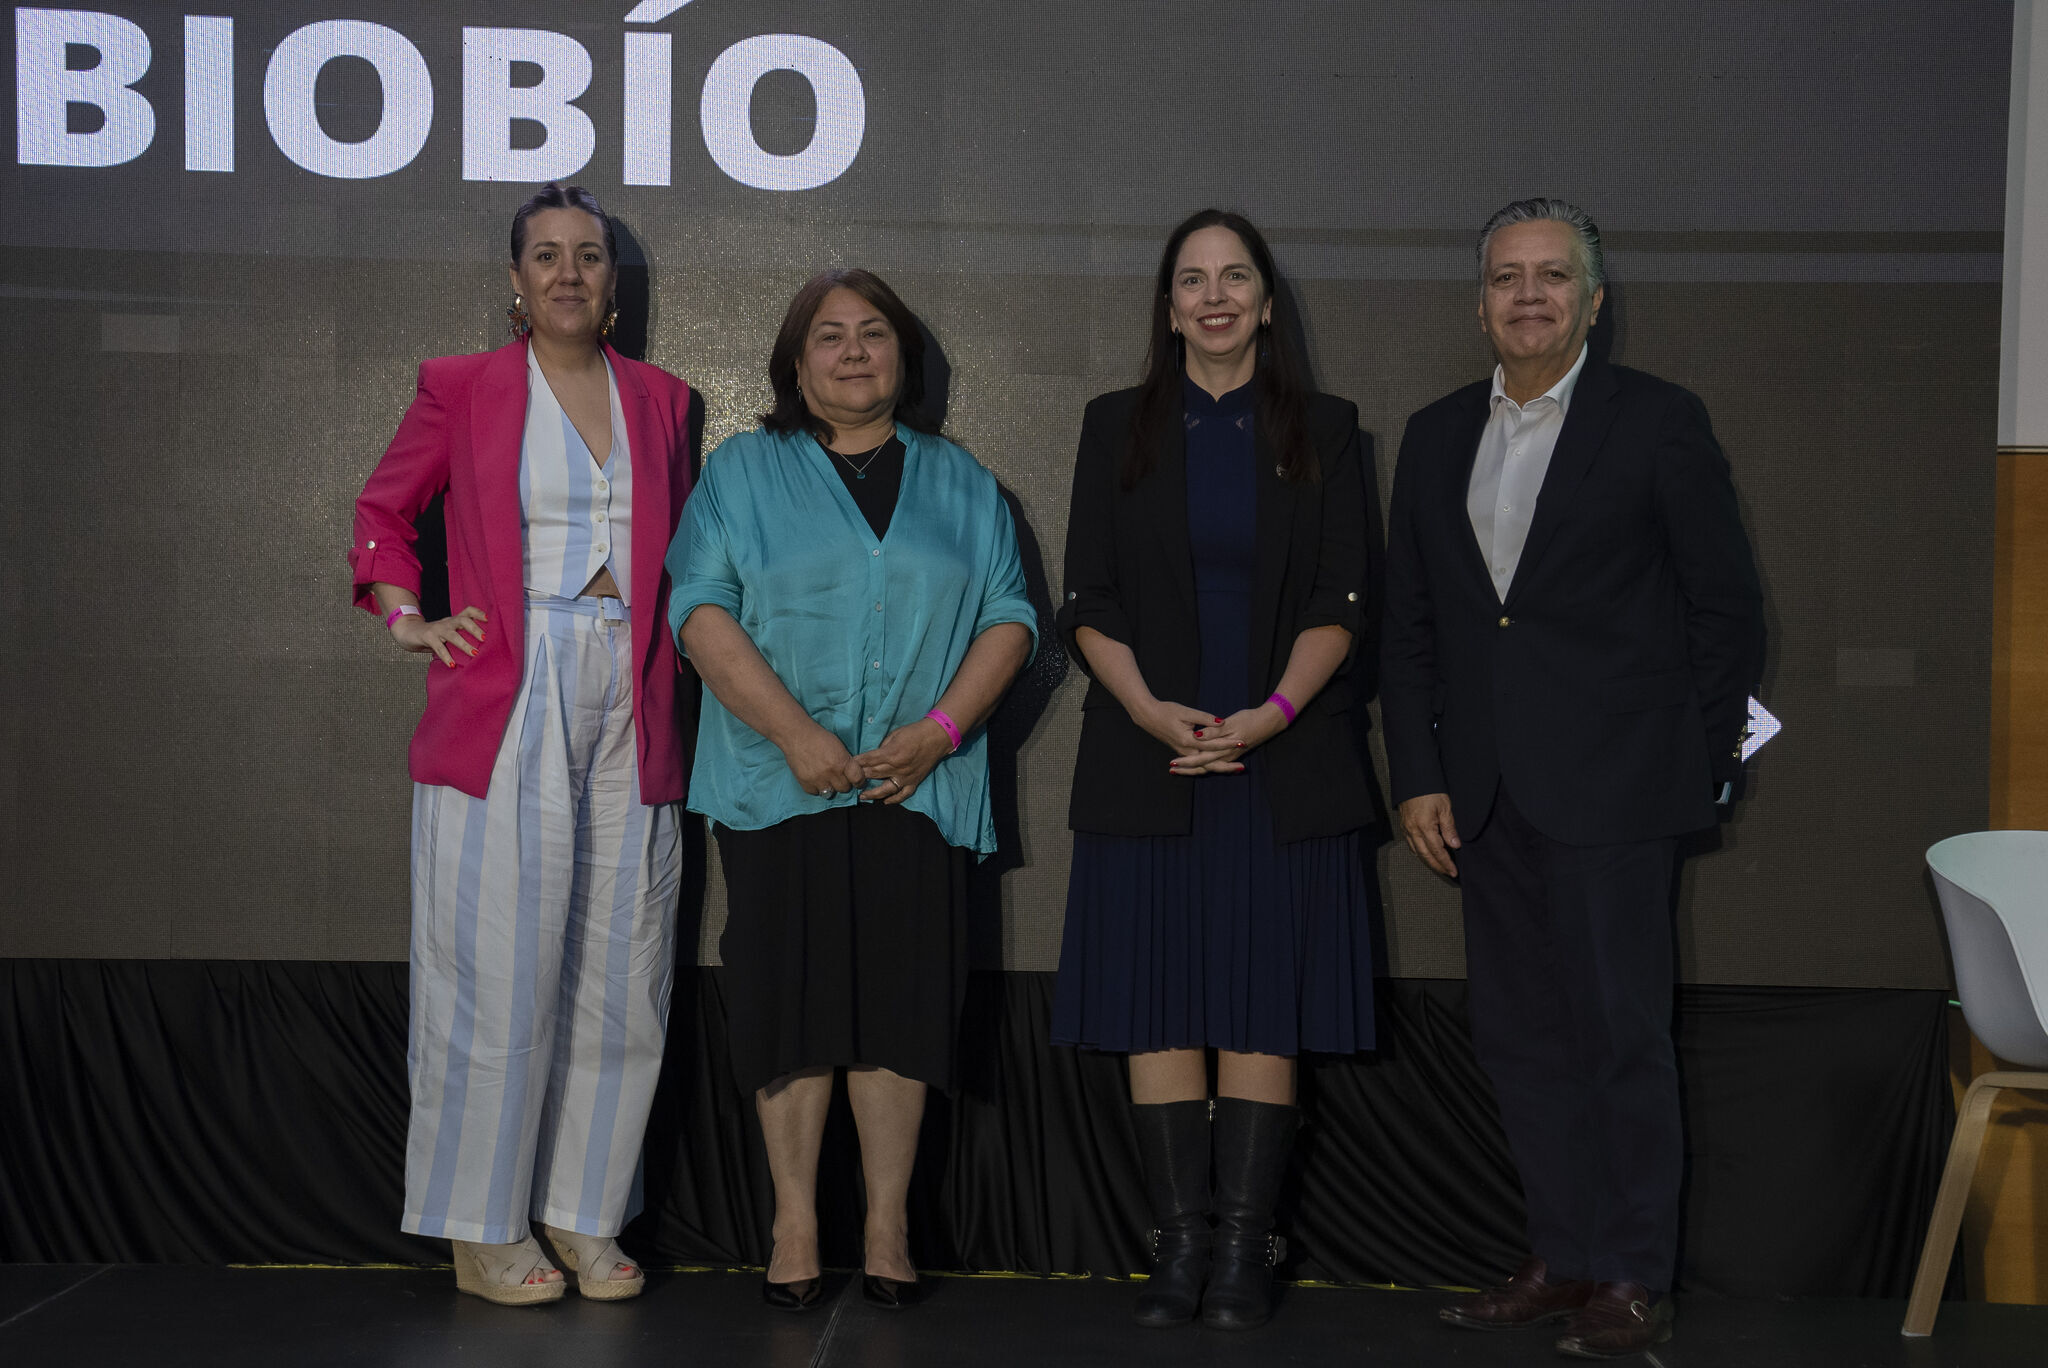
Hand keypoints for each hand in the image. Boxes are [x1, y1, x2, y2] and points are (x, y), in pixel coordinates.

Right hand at [392, 606, 487, 667]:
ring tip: (474, 654)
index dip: (478, 613)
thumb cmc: (433, 635)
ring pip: (452, 634)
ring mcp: (437, 629)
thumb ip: (460, 637)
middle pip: (463, 620)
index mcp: (453, 621)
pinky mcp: (428, 637)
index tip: (489, 619)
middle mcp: (447, 623)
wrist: (408, 632)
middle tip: (484, 639)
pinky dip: (446, 656)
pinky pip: (438, 647)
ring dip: (464, 644)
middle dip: (475, 628)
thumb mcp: (448, 633)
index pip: (468, 611)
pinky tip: (452, 665)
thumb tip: (481, 651)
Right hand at [782, 723, 863, 797]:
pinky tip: (815, 779)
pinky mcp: (806, 783)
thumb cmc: (819, 737)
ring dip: (830, 787)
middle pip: (844, 788)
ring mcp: (818, 780)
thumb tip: (851, 773)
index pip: (857, 779)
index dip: (859, 781)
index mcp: (842, 762)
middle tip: (838, 777)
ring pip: (830, 793)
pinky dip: (816, 787)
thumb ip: (845, 761)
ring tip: (826, 779)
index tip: (857, 781)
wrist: (797, 735)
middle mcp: (831, 773)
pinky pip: (815, 792)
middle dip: (843, 783)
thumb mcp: (839, 746)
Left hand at [854, 717, 953, 803]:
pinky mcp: (914, 781)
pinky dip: (894, 799)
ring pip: (886, 789)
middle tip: (850, 780)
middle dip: (860, 776)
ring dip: (872, 793)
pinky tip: (885, 802)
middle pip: (874, 774)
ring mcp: (906, 777)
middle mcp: (897, 768)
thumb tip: (873, 756)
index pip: (869, 760)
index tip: (847, 765)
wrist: (936, 737)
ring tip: (862, 796)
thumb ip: (883, 747)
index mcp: (891, 754)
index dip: (857, 763)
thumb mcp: (894, 735)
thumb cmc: (914, 732)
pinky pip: (903, 794)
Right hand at [1129, 698, 1235, 775]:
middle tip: (1242, 767)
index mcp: (1188, 740)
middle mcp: (1186, 751)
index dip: (1228, 743)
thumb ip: (1205, 718)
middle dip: (1227, 766)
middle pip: (1209, 763)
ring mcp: (1184, 754)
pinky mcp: (1183, 753)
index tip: (1242, 741)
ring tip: (1235, 769)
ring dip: (1220, 767)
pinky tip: (1219, 766)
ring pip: (1204, 766)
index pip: (1212, 744)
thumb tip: (1221, 722)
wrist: (1148, 716)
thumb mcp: (1186, 712)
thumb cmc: (1166, 711)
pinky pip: (1198, 764)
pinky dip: (1210, 766)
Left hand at [1172, 702, 1288, 775]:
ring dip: (1194, 768)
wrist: (1269, 722)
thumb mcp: (1231, 723)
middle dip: (1186, 768)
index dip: (1186, 762)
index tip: (1172, 764)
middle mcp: (1225, 756)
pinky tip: (1197, 763)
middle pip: (1202, 766)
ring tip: (1179, 769)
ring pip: (1208, 766)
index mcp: (1223, 749)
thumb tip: (1198, 736)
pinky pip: (1215, 763)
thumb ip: (1213, 731)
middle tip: (1171, 769)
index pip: (1201, 759)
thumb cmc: (1250, 720)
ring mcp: (1229, 756)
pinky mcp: (1232, 753)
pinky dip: (1204, 764)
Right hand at [1398, 793, 1460, 877]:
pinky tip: (1425, 854)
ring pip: (1417, 852)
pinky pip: (1411, 844)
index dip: (1446, 862)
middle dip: (1437, 866)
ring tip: (1439, 867)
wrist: (1413, 778)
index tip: (1454, 871)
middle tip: (1448, 873)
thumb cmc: (1430, 790)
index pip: (1437, 851)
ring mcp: (1406, 829)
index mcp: (1424, 827)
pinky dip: (1419, 852)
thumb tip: (1455, 845)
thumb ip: (1449, 828)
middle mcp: (1413, 831)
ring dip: (1428, 861)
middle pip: (1426, 855)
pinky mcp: (1403, 825)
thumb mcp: (1445, 808)